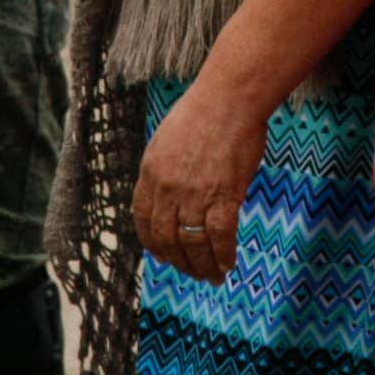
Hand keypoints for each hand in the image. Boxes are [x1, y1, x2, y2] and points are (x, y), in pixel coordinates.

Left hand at [132, 81, 267, 283]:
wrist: (230, 97)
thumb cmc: (205, 110)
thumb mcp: (168, 139)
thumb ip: (165, 169)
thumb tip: (172, 193)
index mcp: (151, 172)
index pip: (144, 220)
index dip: (154, 243)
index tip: (163, 256)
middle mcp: (168, 188)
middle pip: (167, 239)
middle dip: (179, 262)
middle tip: (192, 272)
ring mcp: (194, 194)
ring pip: (193, 245)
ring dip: (202, 266)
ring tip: (212, 276)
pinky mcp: (223, 196)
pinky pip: (220, 237)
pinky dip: (223, 255)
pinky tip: (228, 264)